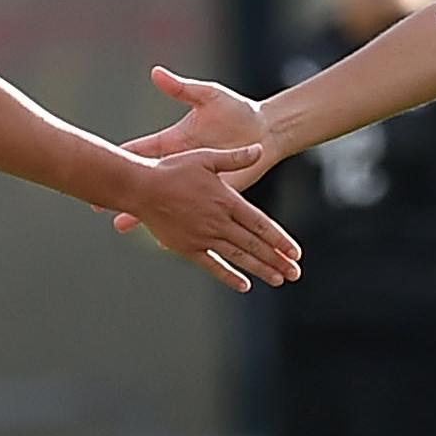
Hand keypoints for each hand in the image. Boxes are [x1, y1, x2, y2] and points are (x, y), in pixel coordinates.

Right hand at [114, 67, 276, 237]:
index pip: (141, 149)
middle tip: (97, 201)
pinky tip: (158, 241)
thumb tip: (156, 72)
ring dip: (141, 212)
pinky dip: (173, 221)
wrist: (263, 130)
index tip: (99, 161)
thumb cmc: (236, 112)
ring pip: (164, 200)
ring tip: (118, 225)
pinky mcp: (211, 195)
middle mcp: (180, 165)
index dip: (120, 155)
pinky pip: (190, 212)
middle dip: (123, 190)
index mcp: (175, 142)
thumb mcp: (209, 97)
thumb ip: (183, 89)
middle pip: (147, 181)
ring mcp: (194, 183)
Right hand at [122, 146, 301, 292]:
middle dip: (277, 260)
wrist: (141, 188)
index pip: (261, 224)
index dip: (280, 239)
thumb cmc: (172, 169)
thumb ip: (235, 158)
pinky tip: (244, 285)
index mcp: (226, 201)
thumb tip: (259, 150)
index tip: (295, 253)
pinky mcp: (188, 248)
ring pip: (238, 257)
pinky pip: (213, 265)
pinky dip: (229, 276)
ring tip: (278, 279)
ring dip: (260, 269)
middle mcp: (219, 222)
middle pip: (254, 245)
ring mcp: (203, 237)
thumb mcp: (207, 158)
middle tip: (295, 273)